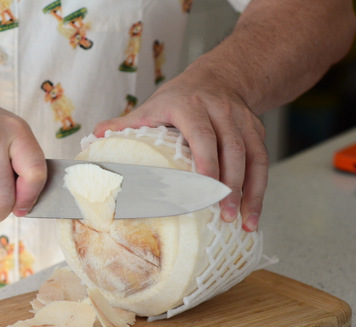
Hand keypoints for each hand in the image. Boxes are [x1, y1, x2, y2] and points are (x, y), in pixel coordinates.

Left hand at [93, 65, 267, 231]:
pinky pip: (262, 161)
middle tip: (224, 213)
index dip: (206, 159)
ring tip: (242, 221)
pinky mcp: (256, 131)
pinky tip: (252, 213)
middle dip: (230, 183)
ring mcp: (242, 121)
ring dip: (250, 192)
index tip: (206, 185)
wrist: (220, 76)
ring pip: (252, 157)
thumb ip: (126, 123)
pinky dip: (260, 189)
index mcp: (190, 105)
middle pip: (232, 148)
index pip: (201, 133)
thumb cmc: (179, 98)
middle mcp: (221, 110)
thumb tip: (93, 136)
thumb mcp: (152, 106)